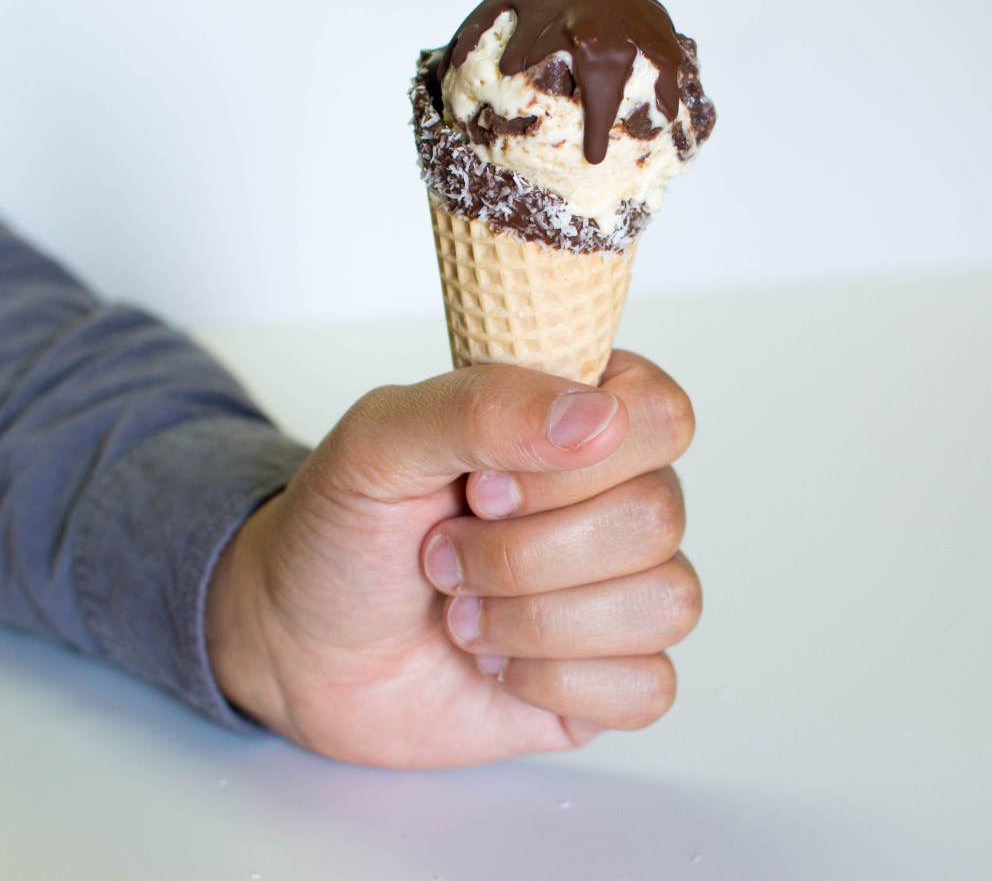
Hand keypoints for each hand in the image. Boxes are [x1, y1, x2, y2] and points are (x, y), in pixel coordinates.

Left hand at [205, 351, 699, 767]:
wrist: (302, 643)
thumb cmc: (343, 531)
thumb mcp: (381, 442)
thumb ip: (482, 407)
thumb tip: (597, 417)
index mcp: (569, 421)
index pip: (659, 414)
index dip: (575, 462)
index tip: (484, 486)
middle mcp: (608, 499)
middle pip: (657, 515)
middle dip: (523, 552)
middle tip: (442, 554)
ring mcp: (614, 589)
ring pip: (664, 601)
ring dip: (535, 619)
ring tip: (462, 613)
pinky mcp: (608, 673)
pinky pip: (649, 685)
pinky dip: (554, 680)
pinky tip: (499, 665)